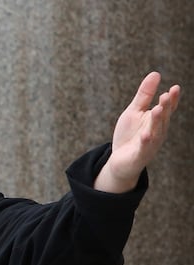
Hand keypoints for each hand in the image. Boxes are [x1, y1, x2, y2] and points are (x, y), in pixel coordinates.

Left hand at [96, 72, 180, 192]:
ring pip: (155, 132)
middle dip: (165, 107)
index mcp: (157, 121)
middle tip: (166, 95)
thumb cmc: (129, 135)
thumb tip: (156, 73)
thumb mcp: (134, 112)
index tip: (174, 88)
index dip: (171, 100)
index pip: (167, 108)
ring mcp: (150, 144)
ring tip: (157, 109)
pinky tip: (145, 135)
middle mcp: (157, 132)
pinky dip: (146, 142)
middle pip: (162, 118)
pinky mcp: (139, 155)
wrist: (120, 161)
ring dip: (157, 121)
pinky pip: (144, 148)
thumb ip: (144, 95)